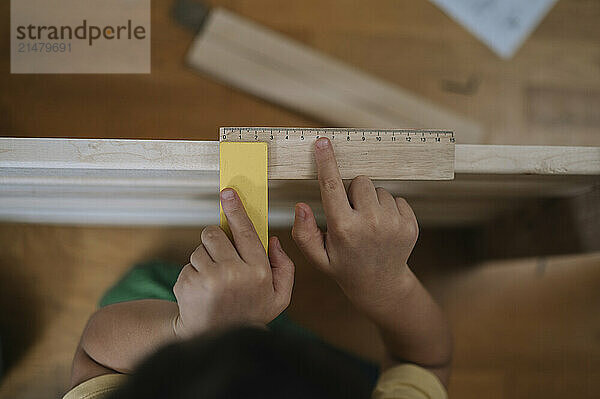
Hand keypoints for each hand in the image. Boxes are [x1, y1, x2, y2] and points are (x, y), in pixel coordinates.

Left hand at [173, 188, 294, 337]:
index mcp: (258, 272)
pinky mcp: (188, 284)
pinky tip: (202, 292)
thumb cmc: (248, 313)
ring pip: (199, 248)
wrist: (212, 339)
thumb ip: (284, 267)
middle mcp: (234, 274)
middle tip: (221, 260)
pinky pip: (188, 264)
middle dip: (215, 242)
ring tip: (213, 282)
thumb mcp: (279, 297)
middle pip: (214, 234)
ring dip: (204, 260)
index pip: (246, 232)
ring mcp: (209, 279)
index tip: (228, 193)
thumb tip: (272, 240)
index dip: (236, 210)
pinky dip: (192, 274)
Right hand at [292, 137, 418, 314]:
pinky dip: (388, 208)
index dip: (326, 162)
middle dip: (352, 192)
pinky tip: (383, 228)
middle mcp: (370, 224)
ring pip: (378, 189)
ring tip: (368, 225)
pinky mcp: (410, 224)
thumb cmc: (344, 266)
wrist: (381, 285)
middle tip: (350, 215)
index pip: (331, 186)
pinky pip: (396, 198)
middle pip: (359, 181)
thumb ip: (303, 233)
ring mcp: (394, 224)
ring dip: (371, 201)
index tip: (323, 143)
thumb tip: (301, 206)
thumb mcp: (317, 257)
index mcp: (344, 229)